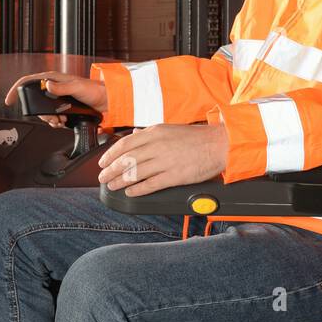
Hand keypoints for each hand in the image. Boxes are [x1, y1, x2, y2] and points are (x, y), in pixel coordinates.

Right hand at [3, 71, 108, 128]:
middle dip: (40, 113)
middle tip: (51, 119)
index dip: (16, 89)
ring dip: (49, 119)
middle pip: (35, 101)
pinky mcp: (63, 107)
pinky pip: (52, 116)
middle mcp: (54, 87)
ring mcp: (58, 97)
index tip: (9, 100)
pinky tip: (62, 122)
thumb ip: (62, 87)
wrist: (106, 101)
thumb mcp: (77, 87)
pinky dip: (55, 122)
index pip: (29, 81)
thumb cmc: (94, 90)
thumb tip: (47, 84)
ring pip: (43, 111)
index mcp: (54, 78)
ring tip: (59, 121)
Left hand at [97, 124, 229, 196]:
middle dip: (111, 170)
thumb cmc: (196, 137)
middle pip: (126, 160)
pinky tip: (130, 192)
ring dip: (120, 181)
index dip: (110, 155)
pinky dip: (137, 190)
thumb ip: (149, 133)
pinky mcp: (174, 176)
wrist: (218, 145)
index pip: (124, 144)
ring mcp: (165, 161)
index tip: (102, 162)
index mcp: (154, 132)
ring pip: (135, 173)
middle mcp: (157, 146)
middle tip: (103, 178)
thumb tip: (133, 135)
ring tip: (113, 186)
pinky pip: (150, 184)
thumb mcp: (169, 128)